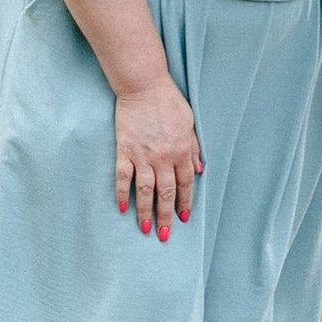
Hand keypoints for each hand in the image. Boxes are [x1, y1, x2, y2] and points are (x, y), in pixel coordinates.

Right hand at [112, 76, 201, 237]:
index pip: (185, 183)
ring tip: (146, 229)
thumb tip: (199, 170)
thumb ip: (194, 148)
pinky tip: (123, 209)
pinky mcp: (125, 151)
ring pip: (145, 191)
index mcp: (182, 150)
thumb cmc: (169, 101)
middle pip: (166, 193)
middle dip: (166, 216)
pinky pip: (123, 178)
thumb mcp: (189, 122)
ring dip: (145, 212)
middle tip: (165, 235)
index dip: (185, 202)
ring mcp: (143, 155)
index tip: (183, 218)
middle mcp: (164, 157)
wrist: (144, 85)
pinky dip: (122, 194)